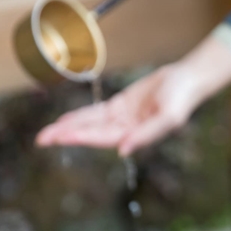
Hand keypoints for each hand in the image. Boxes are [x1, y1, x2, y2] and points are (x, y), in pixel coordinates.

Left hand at [36, 37, 230, 155]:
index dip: (84, 137)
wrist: (187, 80)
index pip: (105, 137)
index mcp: (137, 135)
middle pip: (92, 134)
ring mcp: (123, 118)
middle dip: (68, 136)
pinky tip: (65, 121)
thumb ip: (147, 135)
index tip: (64, 137)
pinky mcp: (122, 106)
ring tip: (46, 134)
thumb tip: (123, 151)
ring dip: (69, 128)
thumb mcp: (168, 117)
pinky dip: (80, 117)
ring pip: (91, 124)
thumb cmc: (182, 99)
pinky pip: (96, 113)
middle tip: (42, 140)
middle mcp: (127, 130)